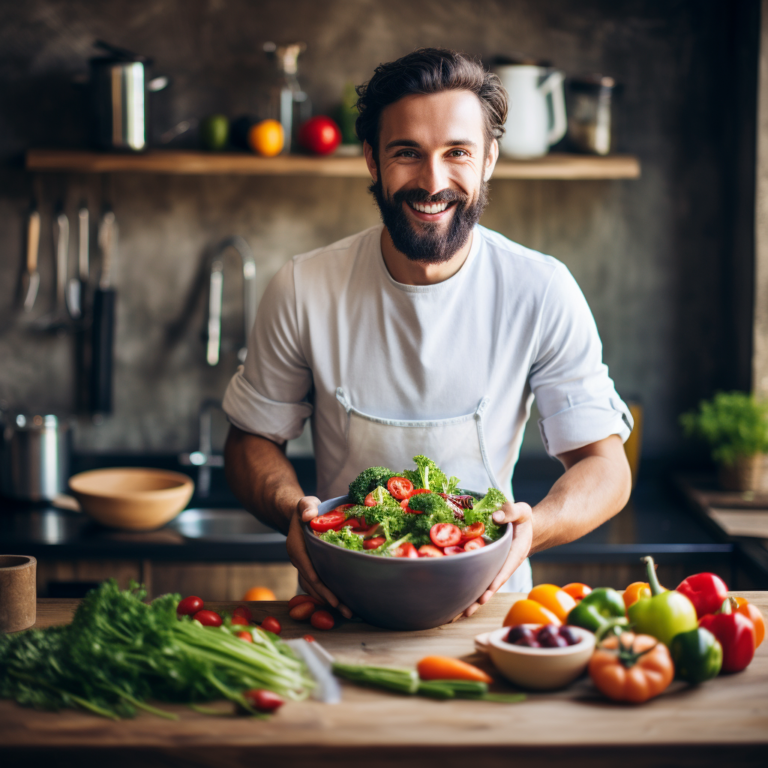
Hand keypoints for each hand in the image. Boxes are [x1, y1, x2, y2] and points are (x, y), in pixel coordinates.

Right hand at [285, 496, 351, 617]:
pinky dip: (328, 594)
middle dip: (329, 600)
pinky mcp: (311, 568)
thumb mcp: (305, 504)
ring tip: (349, 612)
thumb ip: (306, 507)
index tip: (334, 598)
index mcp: (296, 548)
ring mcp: (304, 566)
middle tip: (347, 612)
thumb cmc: (306, 509)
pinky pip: (317, 584)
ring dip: (330, 601)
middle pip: (313, 585)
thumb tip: (308, 515)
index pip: (309, 571)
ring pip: (315, 588)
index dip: (321, 586)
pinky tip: (343, 602)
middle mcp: (299, 560)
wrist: (299, 514)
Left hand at [461, 500, 532, 617]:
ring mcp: (498, 567)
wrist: (525, 526)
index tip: (485, 594)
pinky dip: (471, 588)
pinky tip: (459, 599)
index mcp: (515, 553)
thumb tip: (495, 517)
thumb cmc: (523, 518)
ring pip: (485, 585)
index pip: (504, 569)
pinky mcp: (491, 566)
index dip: (494, 582)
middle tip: (465, 612)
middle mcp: (506, 564)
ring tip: (459, 614)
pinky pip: (481, 577)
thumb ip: (511, 512)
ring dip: (474, 599)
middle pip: (492, 584)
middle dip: (480, 599)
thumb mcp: (522, 511)